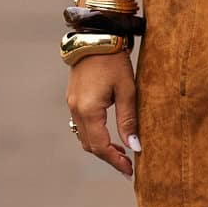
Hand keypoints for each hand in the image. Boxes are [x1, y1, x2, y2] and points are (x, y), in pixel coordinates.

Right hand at [67, 51, 139, 176]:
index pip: (101, 146)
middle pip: (90, 145)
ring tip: (121, 153)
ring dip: (101, 148)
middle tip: (128, 165)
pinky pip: (82, 125)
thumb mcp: (127, 90)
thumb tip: (135, 146)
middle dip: (108, 158)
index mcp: (89, 110)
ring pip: (84, 136)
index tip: (130, 170)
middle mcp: (76, 110)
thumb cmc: (114, 61)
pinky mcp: (73, 98)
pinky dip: (95, 135)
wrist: (96, 36)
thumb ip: (128, 120)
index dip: (115, 161)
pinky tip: (109, 136)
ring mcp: (72, 104)